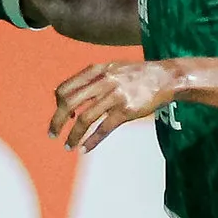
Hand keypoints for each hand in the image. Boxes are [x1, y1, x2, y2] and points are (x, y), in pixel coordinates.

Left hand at [50, 59, 178, 151]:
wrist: (165, 77)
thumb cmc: (135, 74)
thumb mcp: (111, 68)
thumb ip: (90, 78)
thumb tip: (64, 94)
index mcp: (96, 70)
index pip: (65, 88)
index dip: (57, 104)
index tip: (60, 114)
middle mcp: (103, 81)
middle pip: (69, 103)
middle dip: (57, 121)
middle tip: (52, 134)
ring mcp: (114, 96)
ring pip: (85, 119)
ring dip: (73, 135)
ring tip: (68, 146)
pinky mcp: (126, 110)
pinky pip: (103, 128)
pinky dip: (92, 140)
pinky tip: (85, 149)